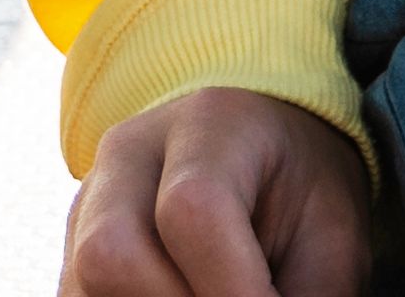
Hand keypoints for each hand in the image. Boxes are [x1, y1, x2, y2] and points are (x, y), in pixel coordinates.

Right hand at [67, 84, 370, 296]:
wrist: (262, 150)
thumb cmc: (304, 192)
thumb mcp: (333, 235)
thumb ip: (311, 296)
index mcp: (210, 125)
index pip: (193, 213)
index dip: (234, 294)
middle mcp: (130, 155)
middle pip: (111, 254)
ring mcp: (88, 204)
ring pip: (82, 290)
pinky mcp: (72, 254)